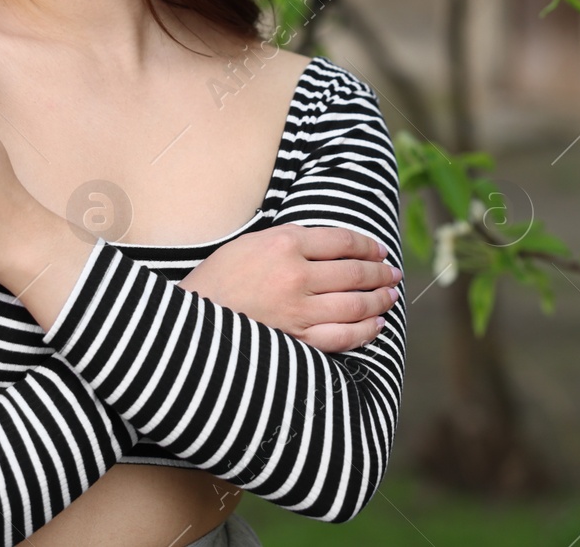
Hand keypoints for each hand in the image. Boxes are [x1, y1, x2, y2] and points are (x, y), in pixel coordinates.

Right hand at [178, 224, 400, 352]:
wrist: (186, 322)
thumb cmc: (217, 280)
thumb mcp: (249, 243)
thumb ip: (288, 239)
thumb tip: (328, 244)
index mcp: (284, 242)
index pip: (342, 241)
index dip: (368, 246)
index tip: (379, 251)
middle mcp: (296, 274)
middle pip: (355, 272)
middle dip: (381, 273)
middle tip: (393, 274)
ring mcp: (298, 310)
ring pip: (355, 304)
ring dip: (379, 300)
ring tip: (391, 296)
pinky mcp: (295, 340)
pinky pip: (342, 336)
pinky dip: (364, 331)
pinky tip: (375, 326)